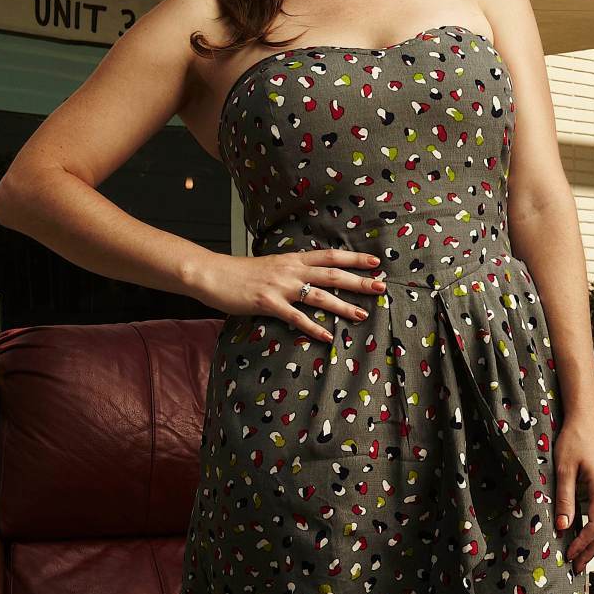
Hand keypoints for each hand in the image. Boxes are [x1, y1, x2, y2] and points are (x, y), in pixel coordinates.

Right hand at [192, 246, 386, 342]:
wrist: (212, 274)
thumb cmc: (241, 273)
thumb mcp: (272, 265)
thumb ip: (292, 269)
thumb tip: (311, 275)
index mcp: (293, 259)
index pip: (330, 256)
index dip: (354, 257)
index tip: (375, 262)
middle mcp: (291, 270)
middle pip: (332, 274)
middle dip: (359, 281)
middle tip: (381, 287)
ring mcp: (280, 287)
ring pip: (319, 296)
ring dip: (342, 306)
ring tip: (361, 314)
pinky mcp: (268, 303)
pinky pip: (295, 317)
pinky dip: (313, 328)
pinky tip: (327, 337)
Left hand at [552, 406, 593, 572]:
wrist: (587, 417)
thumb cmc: (574, 438)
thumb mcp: (563, 469)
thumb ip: (565, 499)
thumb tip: (563, 527)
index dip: (583, 544)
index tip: (569, 555)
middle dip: (592, 550)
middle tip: (577, 565)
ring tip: (583, 555)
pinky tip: (589, 534)